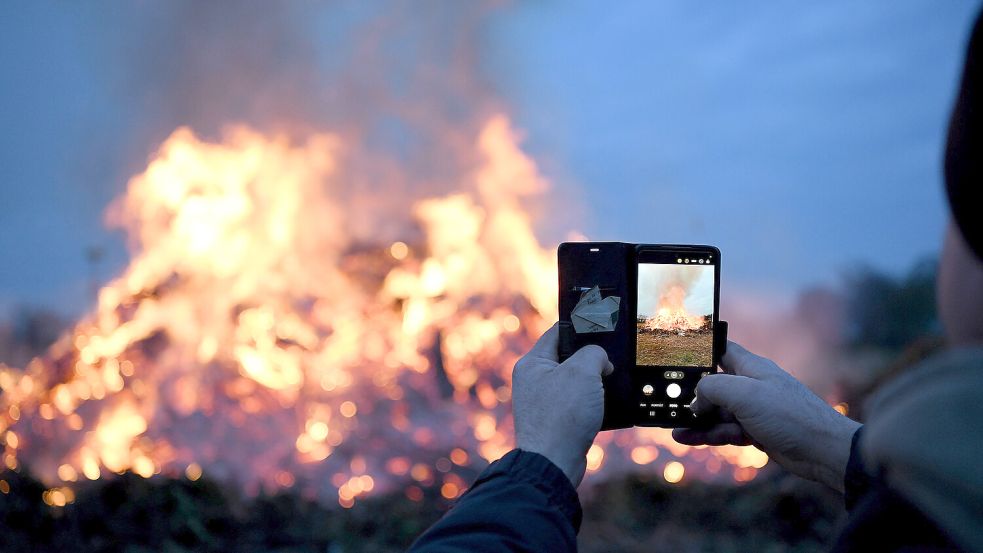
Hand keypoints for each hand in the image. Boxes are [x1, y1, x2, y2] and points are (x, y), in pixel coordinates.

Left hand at [512, 324, 613, 486]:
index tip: (602, 326)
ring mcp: (543, 402)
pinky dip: (592, 404)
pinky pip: (577, 404)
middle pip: (568, 358)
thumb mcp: (582, 371)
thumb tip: (602, 361)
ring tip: (609, 384)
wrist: (554, 464)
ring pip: (575, 382)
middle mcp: (534, 381)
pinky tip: (605, 406)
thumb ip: (594, 354)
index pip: (557, 333)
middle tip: (609, 361)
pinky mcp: (555, 421)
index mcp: (532, 363)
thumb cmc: (562, 416)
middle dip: (591, 359)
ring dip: (594, 383)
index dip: (581, 328)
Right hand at [672, 341, 860, 491]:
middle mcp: (751, 386)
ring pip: (717, 412)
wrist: (823, 451)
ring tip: (675, 429)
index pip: (720, 351)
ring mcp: (753, 410)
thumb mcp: (744, 394)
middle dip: (693, 397)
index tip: (677, 358)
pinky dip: (709, 435)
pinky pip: (725, 430)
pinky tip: (690, 438)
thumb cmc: (790, 416)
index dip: (700, 352)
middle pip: (713, 387)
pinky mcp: (756, 431)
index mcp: (750, 368)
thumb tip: (696, 399)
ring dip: (697, 420)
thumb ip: (713, 389)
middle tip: (670, 405)